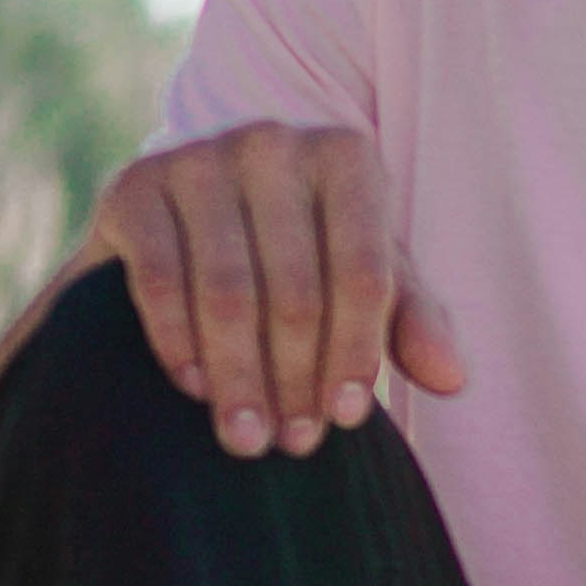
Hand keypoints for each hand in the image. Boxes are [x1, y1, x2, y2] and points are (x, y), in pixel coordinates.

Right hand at [97, 120, 466, 457]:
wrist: (192, 216)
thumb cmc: (302, 251)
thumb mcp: (366, 279)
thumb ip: (411, 322)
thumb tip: (451, 379)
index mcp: (345, 156)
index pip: (364, 272)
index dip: (355, 354)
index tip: (345, 419)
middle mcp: (272, 142)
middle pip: (296, 291)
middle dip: (295, 380)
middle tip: (293, 443)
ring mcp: (197, 158)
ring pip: (228, 294)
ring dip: (240, 379)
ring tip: (247, 438)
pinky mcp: (134, 186)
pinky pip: (161, 282)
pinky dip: (180, 344)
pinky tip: (196, 389)